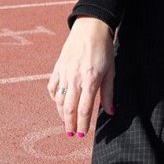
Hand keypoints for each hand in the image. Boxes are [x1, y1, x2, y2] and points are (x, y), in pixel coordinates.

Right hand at [47, 17, 115, 137]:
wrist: (90, 28)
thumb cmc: (104, 50)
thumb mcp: (111, 71)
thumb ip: (109, 93)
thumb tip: (111, 113)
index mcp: (90, 80)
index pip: (84, 108)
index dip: (83, 123)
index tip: (82, 135)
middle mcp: (75, 78)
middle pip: (68, 107)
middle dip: (69, 123)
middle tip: (71, 135)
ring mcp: (64, 73)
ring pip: (58, 99)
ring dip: (61, 114)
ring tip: (66, 123)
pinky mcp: (57, 68)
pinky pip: (52, 87)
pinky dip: (54, 98)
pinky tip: (58, 104)